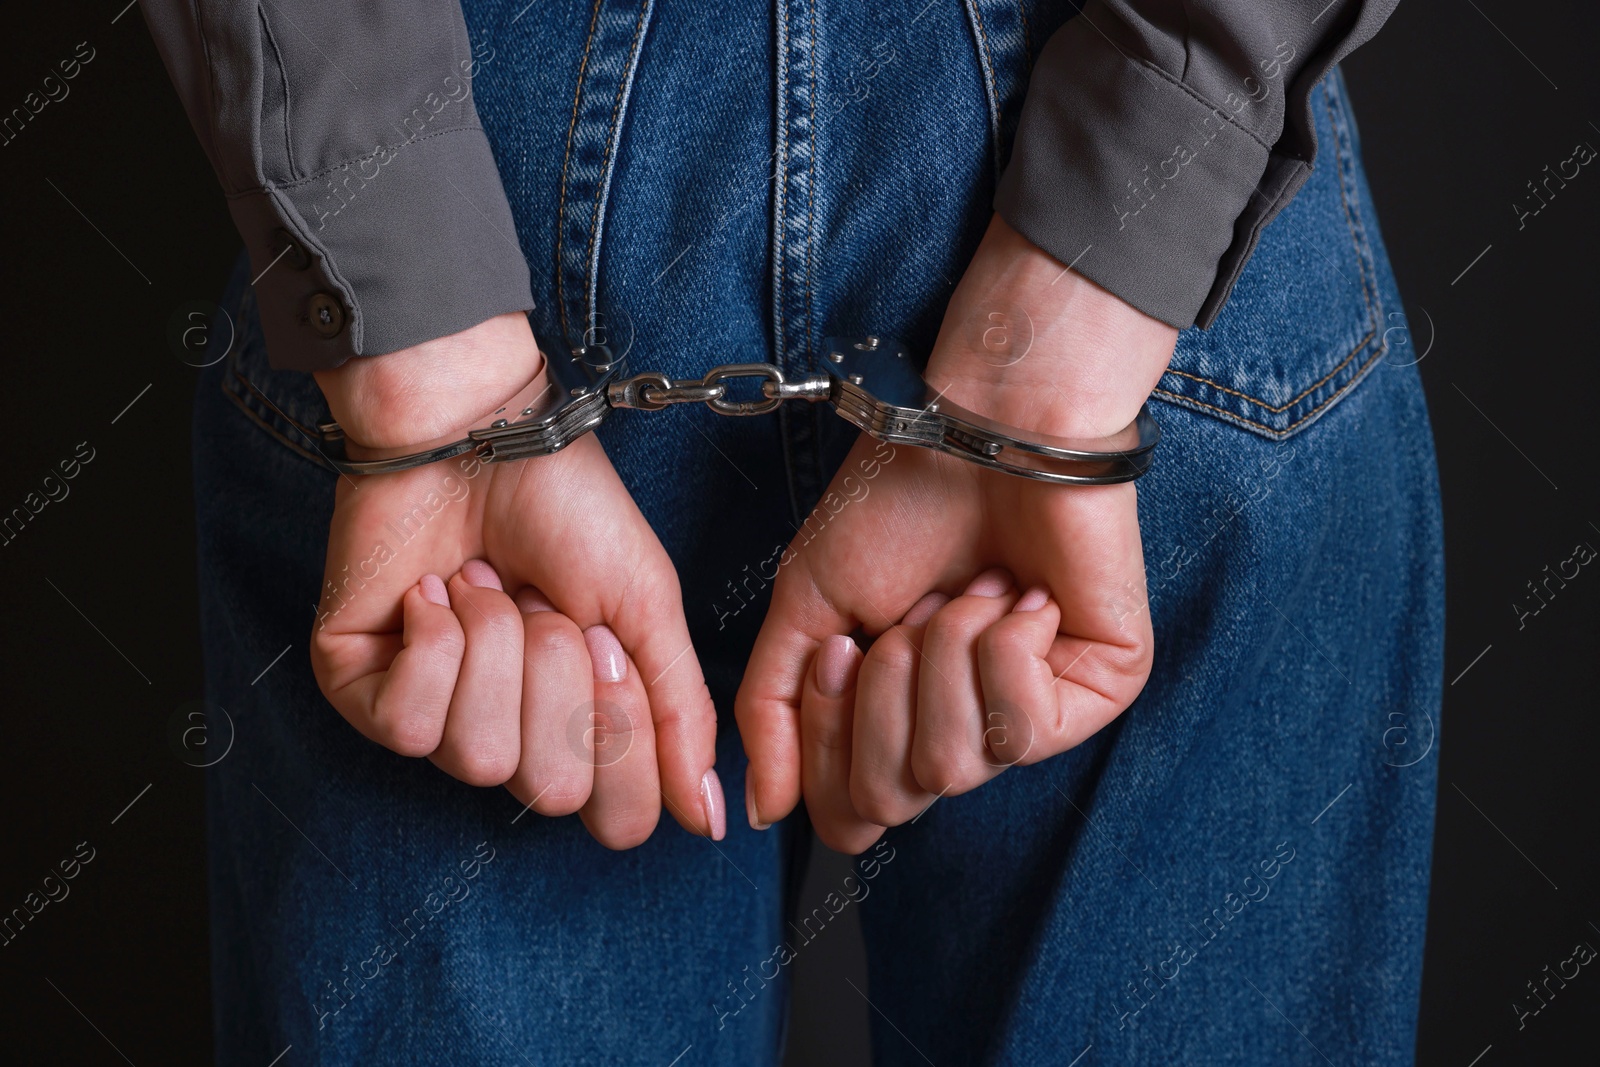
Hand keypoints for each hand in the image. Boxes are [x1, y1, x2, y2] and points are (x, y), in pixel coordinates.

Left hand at [309, 313, 724, 846]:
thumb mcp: (646, 609)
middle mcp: (510, 734)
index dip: (622, 736)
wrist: (479, 431)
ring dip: (494, 647)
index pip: (616, 815)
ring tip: (485, 584)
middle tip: (544, 605)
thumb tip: (709, 820)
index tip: (608, 646)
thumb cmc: (565, 509)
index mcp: (580, 724)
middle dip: (556, 678)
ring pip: (477, 757)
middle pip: (549, 792)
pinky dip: (436, 642)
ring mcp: (433, 717)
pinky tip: (434, 593)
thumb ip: (679, 716)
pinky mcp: (361, 690)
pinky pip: (407, 727)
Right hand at [735, 215, 1176, 851]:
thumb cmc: (902, 501)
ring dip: (937, 659)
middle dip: (875, 694)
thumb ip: (771, 713)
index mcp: (899, 720)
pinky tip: (1014, 594)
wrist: (983, 427)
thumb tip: (762, 811)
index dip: (824, 743)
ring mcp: (1034, 715)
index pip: (849, 813)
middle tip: (903, 614)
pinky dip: (999, 648)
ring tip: (962, 592)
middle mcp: (964, 730)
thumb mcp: (807, 608)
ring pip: (950, 768)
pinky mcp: (1099, 692)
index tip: (838, 646)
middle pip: (890, 800)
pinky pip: (1019, 730)